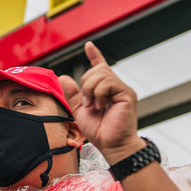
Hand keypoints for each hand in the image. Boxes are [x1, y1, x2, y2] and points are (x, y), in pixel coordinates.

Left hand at [59, 41, 145, 163]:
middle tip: (88, 103)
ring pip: (100, 74)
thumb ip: (72, 94)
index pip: (100, 67)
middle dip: (85, 85)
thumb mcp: (79, 110)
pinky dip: (99, 93)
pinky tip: (101, 105)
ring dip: (90, 90)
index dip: (94, 55)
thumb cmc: (99, 131)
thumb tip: (63, 77)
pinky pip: (108, 82)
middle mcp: (115, 86)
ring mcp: (122, 89)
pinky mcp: (127, 93)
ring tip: (94, 105)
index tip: (88, 45)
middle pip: (96, 70)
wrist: (111, 145)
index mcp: (104, 90)